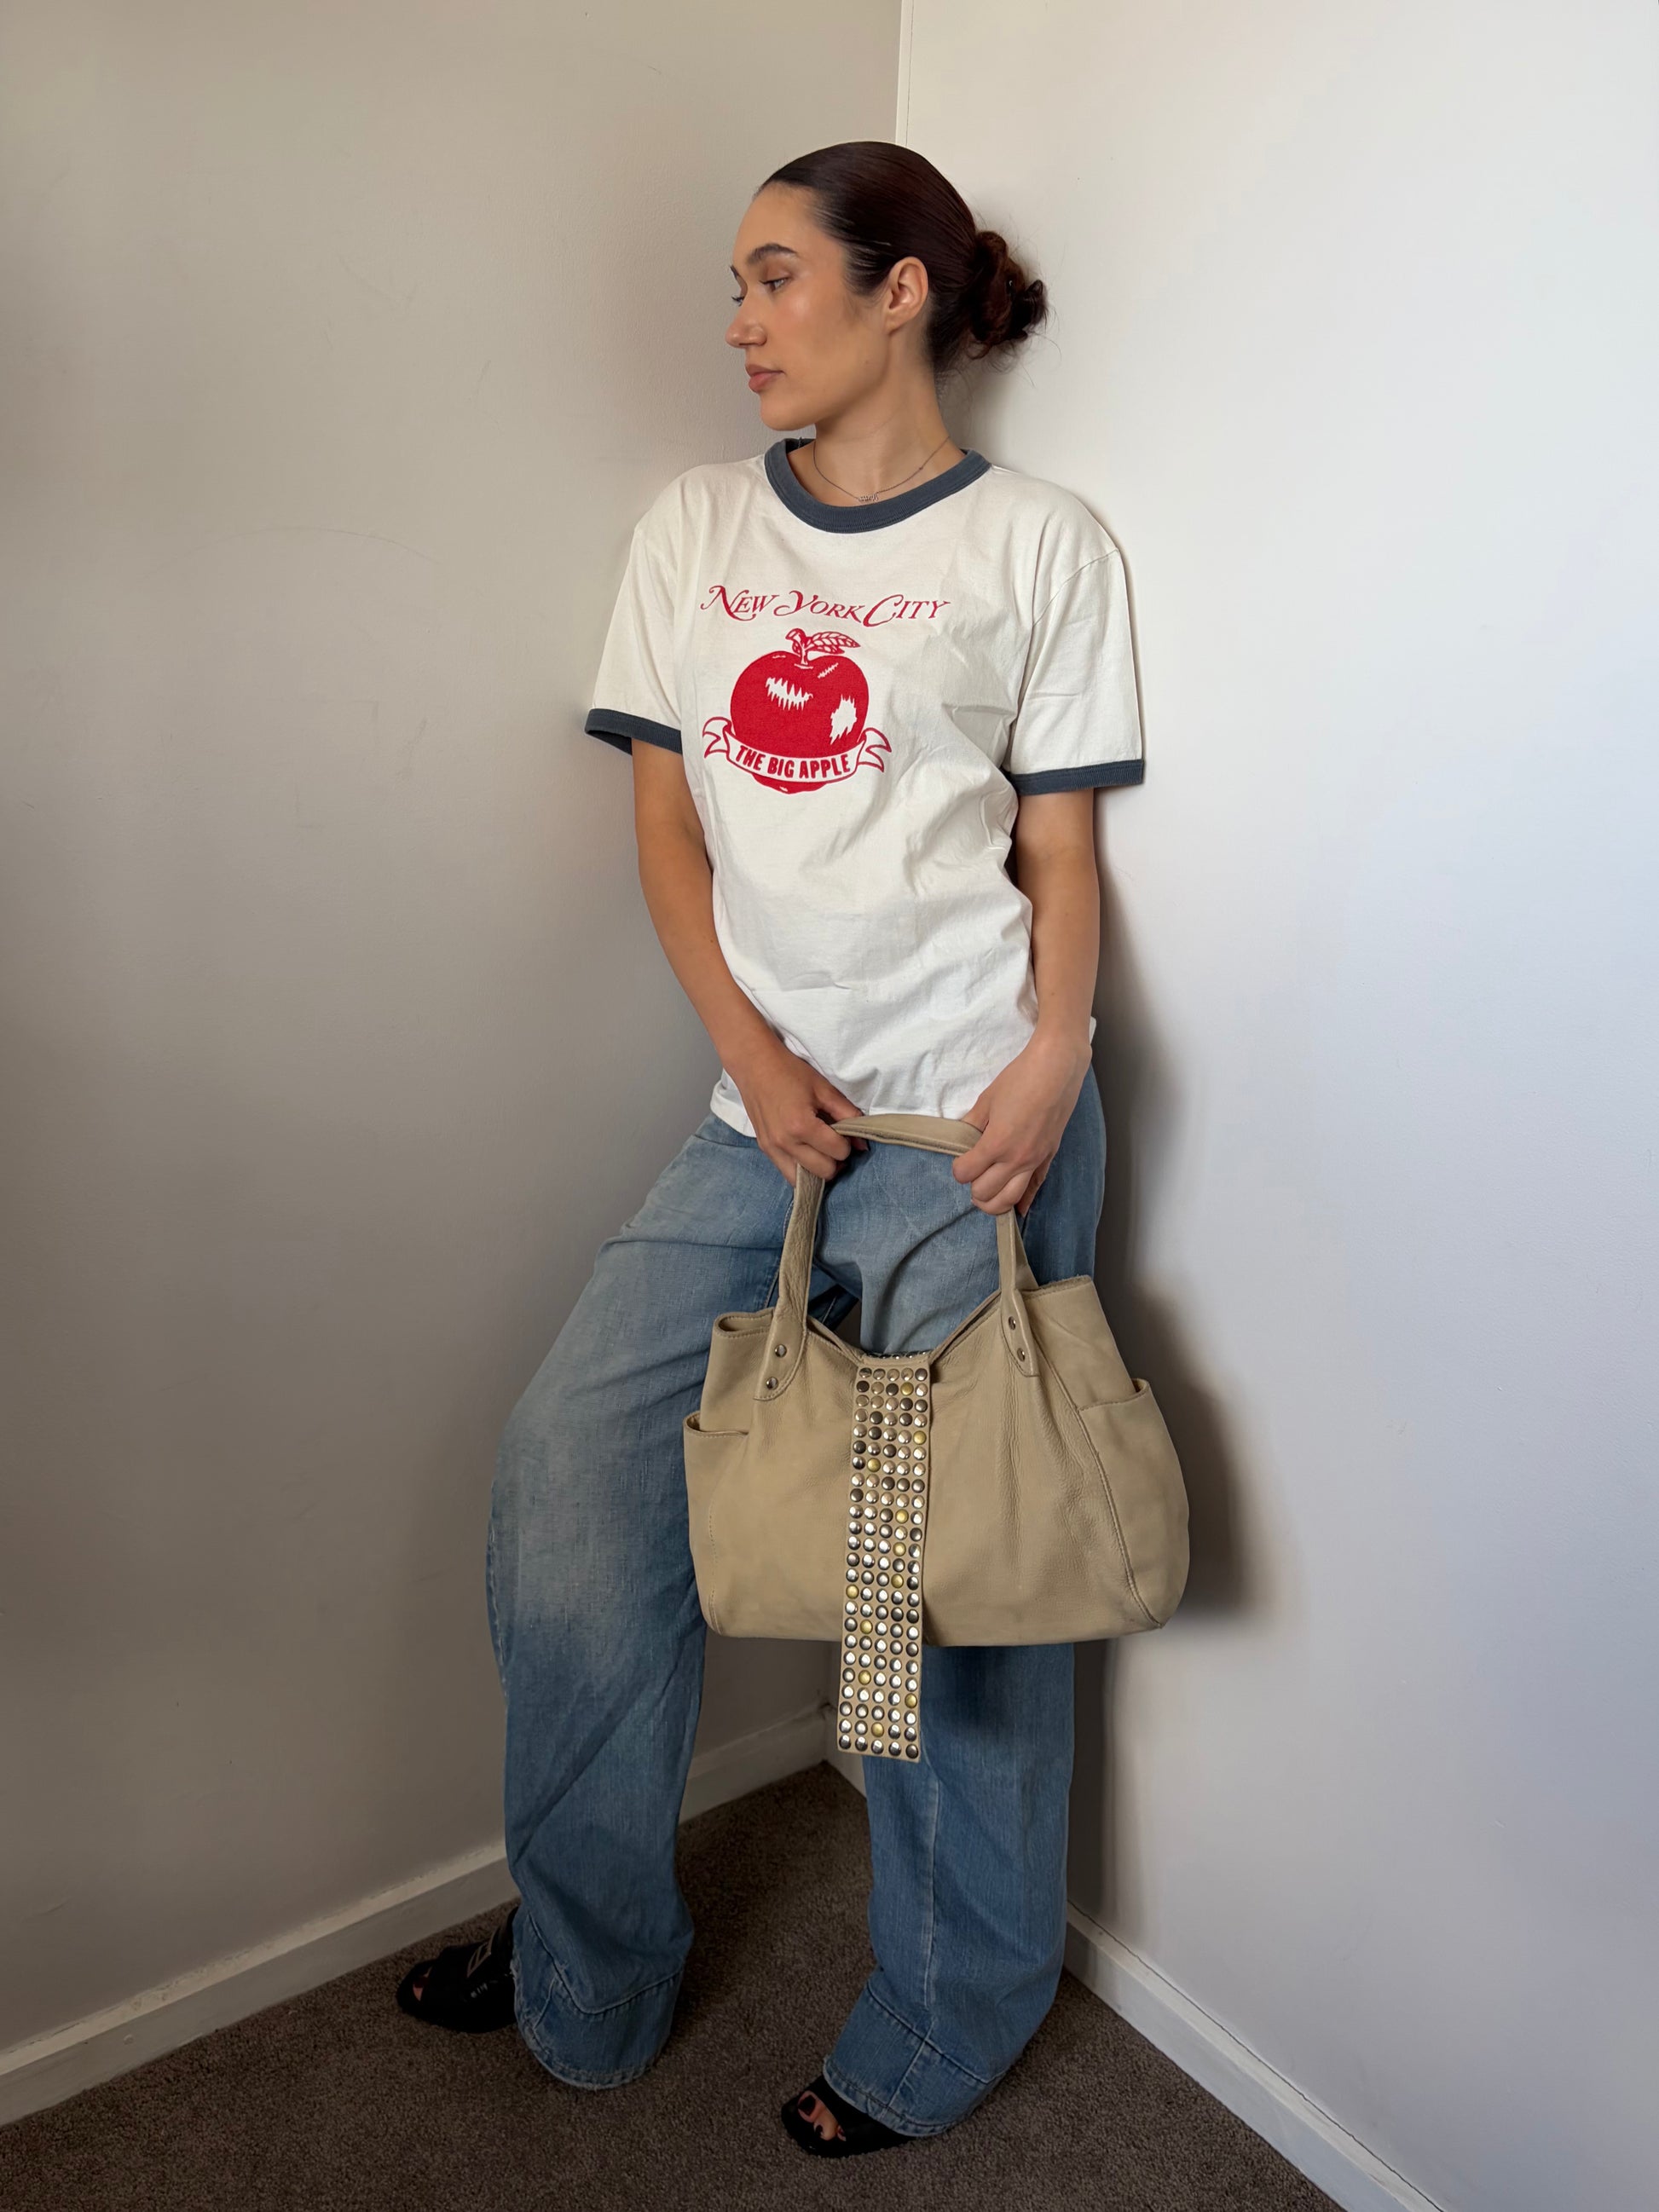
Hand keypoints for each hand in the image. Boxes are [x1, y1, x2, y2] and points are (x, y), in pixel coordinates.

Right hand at [728, 1038, 867, 1186]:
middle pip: (824, 1171)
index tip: (844, 1132)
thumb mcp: (824, 1089)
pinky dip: (801, 1170)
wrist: (755, 1066)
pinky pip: (787, 1173)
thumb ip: (847, 1114)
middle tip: (835, 1143)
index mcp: (801, 1125)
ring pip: (804, 1180)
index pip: (837, 1152)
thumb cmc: (790, 1072)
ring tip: (821, 1152)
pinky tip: (807, 1154)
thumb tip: (862, 1143)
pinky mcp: (765, 1149)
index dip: (847, 1144)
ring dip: (818, 1170)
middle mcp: (785, 1142)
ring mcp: (772, 1148)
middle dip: (835, 1160)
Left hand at [954, 1030, 1092, 1217]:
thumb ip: (971, 1125)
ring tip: (986, 1193)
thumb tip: (961, 1139)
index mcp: (997, 1143)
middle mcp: (1016, 1159)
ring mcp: (1035, 1161)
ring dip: (994, 1202)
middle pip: (985, 1193)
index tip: (960, 1159)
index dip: (958, 1168)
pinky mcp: (1048, 1157)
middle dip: (973, 1187)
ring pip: (1010, 1200)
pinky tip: (1017, 1209)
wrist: (1057, 1068)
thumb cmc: (1020, 1079)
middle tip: (972, 1174)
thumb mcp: (986, 1100)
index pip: (966, 1173)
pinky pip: (1035, 1189)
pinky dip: (1024, 1202)